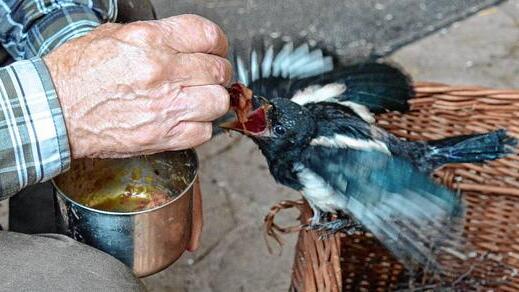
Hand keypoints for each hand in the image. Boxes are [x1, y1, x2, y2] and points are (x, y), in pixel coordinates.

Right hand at [44, 14, 230, 158]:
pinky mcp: (163, 137)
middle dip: (217, 72)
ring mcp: (166, 107)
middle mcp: (163, 72)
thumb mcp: (112, 37)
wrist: (54, 112)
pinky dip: (201, 127)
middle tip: (208, 76)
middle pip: (218, 70)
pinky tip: (187, 120)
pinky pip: (204, 132)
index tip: (216, 50)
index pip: (208, 36)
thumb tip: (181, 43)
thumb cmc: (76, 75)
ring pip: (218, 101)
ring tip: (199, 99)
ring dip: (212, 100)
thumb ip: (154, 38)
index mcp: (151, 41)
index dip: (218, 43)